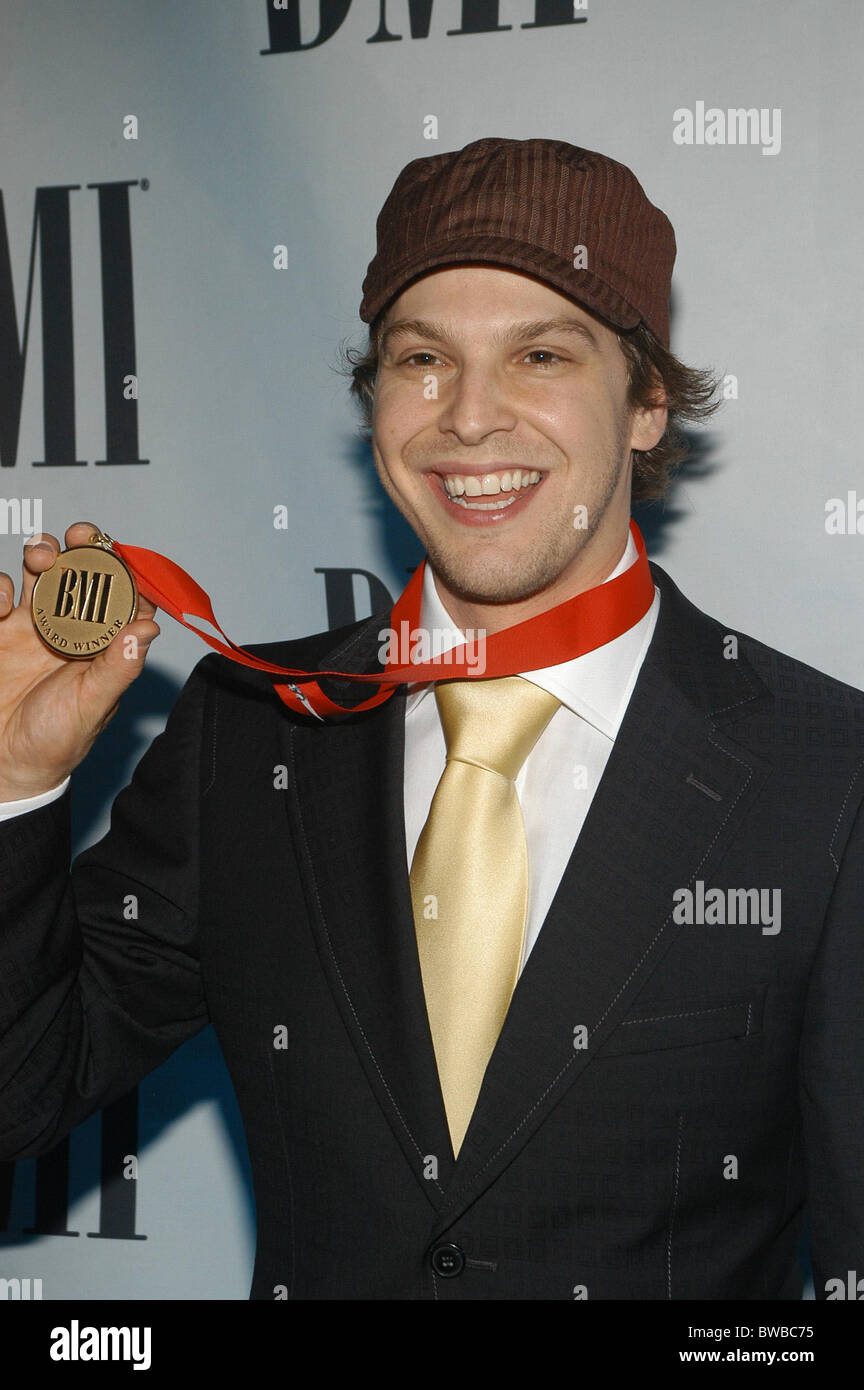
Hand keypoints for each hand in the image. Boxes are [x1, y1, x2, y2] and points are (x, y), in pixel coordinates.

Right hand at [0, 522, 160, 800]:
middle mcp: (70, 630)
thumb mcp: (92, 706)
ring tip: (40, 556)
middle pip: (80, 572)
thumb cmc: (55, 744)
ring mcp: (31, 626)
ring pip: (41, 572)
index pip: (120, 596)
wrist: (2, 767)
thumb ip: (119, 667)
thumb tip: (149, 627)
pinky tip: (1, 603)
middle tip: (77, 534)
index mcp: (101, 646)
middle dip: (81, 546)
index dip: (123, 568)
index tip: (119, 551)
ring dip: (42, 553)